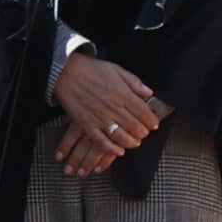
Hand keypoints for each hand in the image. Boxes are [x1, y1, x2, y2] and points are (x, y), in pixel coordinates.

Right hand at [54, 52, 158, 178]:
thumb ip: (134, 82)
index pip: (143, 112)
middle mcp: (113, 107)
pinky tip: (119, 151)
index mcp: (122, 93)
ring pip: (121, 136)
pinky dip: (112, 149)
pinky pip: (101, 141)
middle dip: (143, 132)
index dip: (151, 120)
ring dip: (131, 142)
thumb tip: (149, 93)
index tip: (154, 124)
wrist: (67, 72)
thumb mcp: (116, 69)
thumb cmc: (92, 69)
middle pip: (134, 126)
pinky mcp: (87, 125)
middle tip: (145, 133)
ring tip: (135, 142)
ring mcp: (99, 117)